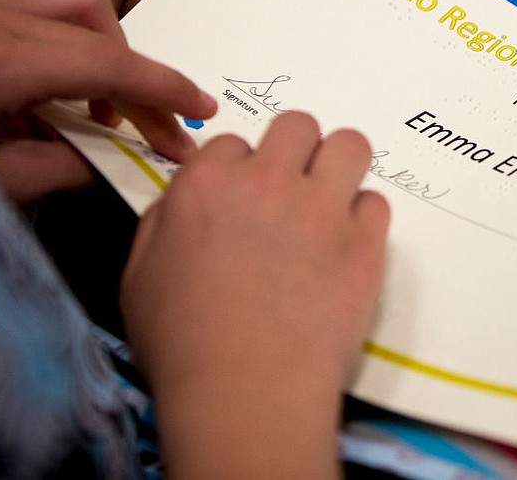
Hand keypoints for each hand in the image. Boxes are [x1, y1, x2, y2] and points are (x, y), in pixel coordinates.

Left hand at [0, 0, 217, 201]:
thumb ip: (59, 171)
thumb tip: (112, 163)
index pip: (109, 66)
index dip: (165, 89)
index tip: (198, 109)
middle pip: (104, 33)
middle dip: (142, 83)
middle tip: (156, 129)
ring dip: (107, 41)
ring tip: (100, 93)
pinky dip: (67, 21)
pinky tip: (60, 61)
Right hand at [120, 112, 389, 479]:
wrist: (247, 390)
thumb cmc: (184, 346)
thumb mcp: (139, 279)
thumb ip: (162, 224)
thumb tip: (184, 203)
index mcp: (206, 185)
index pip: (232, 143)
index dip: (239, 171)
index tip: (244, 200)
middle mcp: (268, 181)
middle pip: (297, 125)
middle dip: (295, 151)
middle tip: (293, 190)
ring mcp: (323, 208)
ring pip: (350, 144)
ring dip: (341, 166)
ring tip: (333, 200)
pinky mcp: (365, 241)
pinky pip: (377, 202)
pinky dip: (365, 219)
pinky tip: (348, 246)